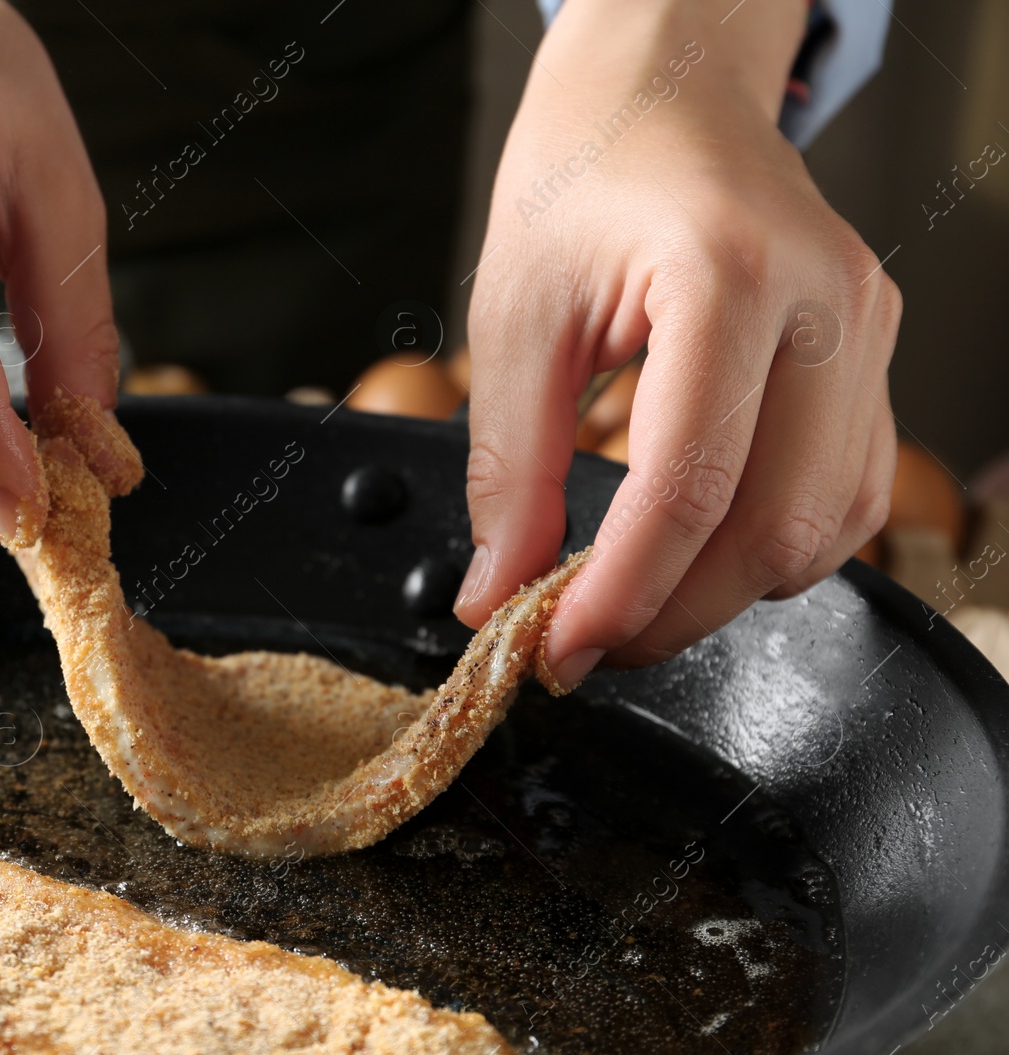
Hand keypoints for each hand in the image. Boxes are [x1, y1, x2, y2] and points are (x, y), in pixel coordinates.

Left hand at [453, 0, 899, 684]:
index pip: (688, 488)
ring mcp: (865, 330)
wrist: (662, 90)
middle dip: (672, 613)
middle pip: (774, 529)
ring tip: (626, 598)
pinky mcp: (871, 354)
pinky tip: (695, 550)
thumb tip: (499, 592)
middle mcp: (824, 305)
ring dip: (724, 593)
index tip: (554, 647)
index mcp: (727, 277)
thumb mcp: (515, 316)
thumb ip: (509, 470)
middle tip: (581, 640)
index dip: (618, 594)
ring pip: (824, 528)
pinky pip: (844, 491)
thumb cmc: (582, 173)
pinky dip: (771, 548)